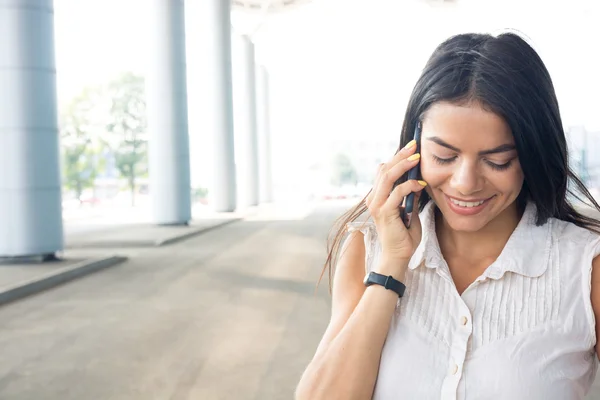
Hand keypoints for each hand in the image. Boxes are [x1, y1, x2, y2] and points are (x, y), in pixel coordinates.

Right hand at [365, 140, 426, 276]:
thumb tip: (418, 181)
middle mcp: (374, 198)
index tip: (411, 148)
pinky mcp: (384, 212)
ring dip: (403, 165)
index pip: (384, 171)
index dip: (396, 158)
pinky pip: (397, 193)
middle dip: (400, 155)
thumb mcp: (409, 211)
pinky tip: (421, 185)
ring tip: (417, 158)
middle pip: (384, 169)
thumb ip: (409, 196)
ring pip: (388, 177)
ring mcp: (377, 205)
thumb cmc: (404, 236)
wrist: (398, 256)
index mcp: (378, 197)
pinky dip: (409, 186)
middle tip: (414, 145)